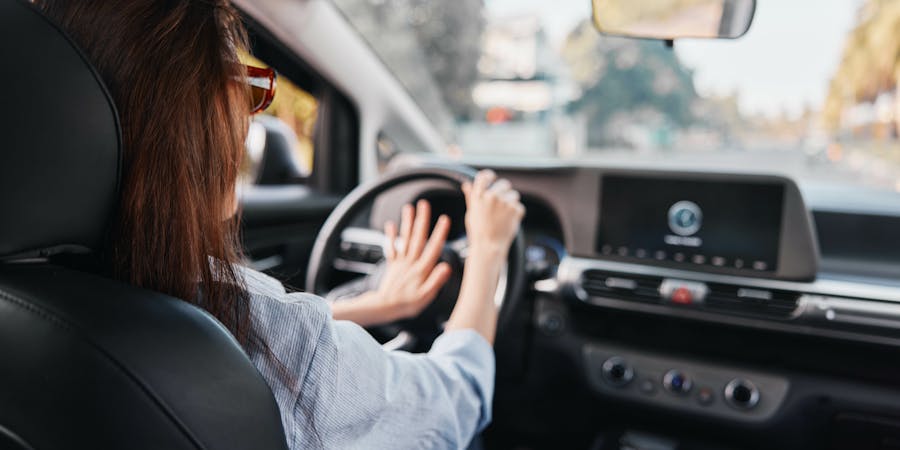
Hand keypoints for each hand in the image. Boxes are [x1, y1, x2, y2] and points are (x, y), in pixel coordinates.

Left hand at [373, 200, 452, 320]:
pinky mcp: (393, 264)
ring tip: (409, 207)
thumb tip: (446, 267)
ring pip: (405, 239)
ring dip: (407, 222)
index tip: (444, 220)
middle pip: (417, 238)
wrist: (385, 307)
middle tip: (424, 204)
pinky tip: (391, 224)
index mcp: (421, 269)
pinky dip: (391, 236)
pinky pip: (392, 247)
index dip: (439, 233)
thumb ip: (436, 281)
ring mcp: (401, 262)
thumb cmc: (408, 304)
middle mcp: (411, 262)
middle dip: (422, 220)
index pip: (433, 248)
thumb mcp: (426, 296)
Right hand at [461, 170, 524, 259]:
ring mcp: (505, 202)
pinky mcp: (515, 209)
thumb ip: (471, 197)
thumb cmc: (478, 231)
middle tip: (501, 204)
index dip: (490, 176)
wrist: (488, 246)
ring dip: (511, 203)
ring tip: (503, 216)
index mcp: (479, 195)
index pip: (484, 176)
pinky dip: (516, 213)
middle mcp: (492, 196)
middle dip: (504, 192)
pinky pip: (518, 207)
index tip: (493, 178)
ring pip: (514, 195)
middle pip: (504, 184)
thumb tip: (466, 184)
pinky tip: (508, 221)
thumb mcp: (471, 212)